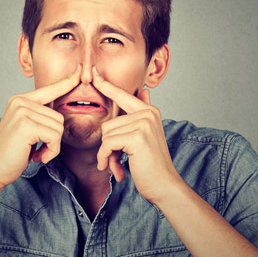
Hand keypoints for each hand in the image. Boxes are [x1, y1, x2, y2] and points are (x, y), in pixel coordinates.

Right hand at [0, 65, 81, 192]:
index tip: (80, 71)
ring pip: (58, 127)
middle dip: (54, 138)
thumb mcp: (27, 128)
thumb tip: (60, 114)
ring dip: (53, 146)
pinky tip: (38, 157)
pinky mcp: (26, 125)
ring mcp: (22, 111)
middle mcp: (20, 101)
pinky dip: (51, 151)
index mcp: (20, 99)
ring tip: (38, 152)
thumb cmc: (13, 151)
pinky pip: (54, 136)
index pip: (49, 89)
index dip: (67, 82)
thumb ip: (40, 116)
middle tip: (40, 149)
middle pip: (59, 116)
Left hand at [93, 67, 180, 202]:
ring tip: (119, 165)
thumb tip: (144, 91)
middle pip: (108, 123)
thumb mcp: (146, 136)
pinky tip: (116, 170)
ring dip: (108, 155)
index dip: (106, 85)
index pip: (122, 95)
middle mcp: (147, 113)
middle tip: (117, 160)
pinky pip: (107, 144)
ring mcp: (143, 123)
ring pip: (106, 134)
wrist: (164, 185)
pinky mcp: (137, 136)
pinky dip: (106, 159)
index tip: (93, 71)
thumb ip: (140, 115)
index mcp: (148, 110)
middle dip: (108, 146)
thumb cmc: (151, 164)